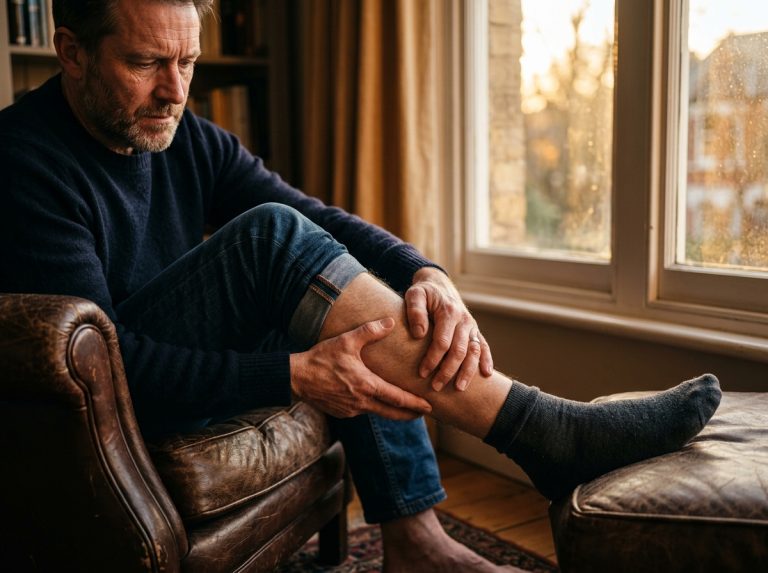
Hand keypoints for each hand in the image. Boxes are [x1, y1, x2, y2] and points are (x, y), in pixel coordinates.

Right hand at [290, 317, 432, 419]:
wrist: (296, 378)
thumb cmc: (321, 358)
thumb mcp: (347, 341)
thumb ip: (370, 331)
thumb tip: (391, 322)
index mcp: (367, 386)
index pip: (397, 399)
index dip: (415, 404)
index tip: (429, 407)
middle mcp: (361, 402)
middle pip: (392, 413)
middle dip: (410, 414)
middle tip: (425, 413)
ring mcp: (351, 410)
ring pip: (377, 413)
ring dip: (392, 411)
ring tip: (404, 408)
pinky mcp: (341, 413)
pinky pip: (362, 411)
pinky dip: (373, 408)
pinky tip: (375, 402)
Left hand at [404, 267, 492, 391]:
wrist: (439, 284)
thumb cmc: (423, 293)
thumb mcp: (414, 295)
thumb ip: (415, 311)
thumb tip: (419, 334)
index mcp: (448, 312)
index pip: (442, 342)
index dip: (433, 359)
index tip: (422, 373)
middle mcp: (463, 320)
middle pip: (459, 351)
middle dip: (448, 371)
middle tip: (436, 386)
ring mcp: (471, 326)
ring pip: (473, 352)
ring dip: (467, 371)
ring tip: (459, 388)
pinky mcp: (474, 330)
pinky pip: (483, 346)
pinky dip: (487, 360)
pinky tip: (486, 374)